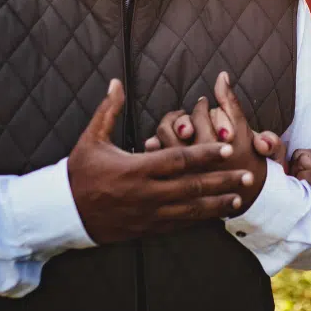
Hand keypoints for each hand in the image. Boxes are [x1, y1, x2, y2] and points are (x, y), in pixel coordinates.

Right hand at [67, 79, 253, 243]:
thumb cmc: (79, 173)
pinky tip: (215, 216)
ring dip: (216, 204)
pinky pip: (178, 225)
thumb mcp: (91, 139)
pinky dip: (198, 220)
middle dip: (222, 180)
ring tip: (239, 198)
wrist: (62, 213)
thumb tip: (116, 81)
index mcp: (135, 169)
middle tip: (248, 175)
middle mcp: (146, 193)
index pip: (178, 159)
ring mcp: (147, 214)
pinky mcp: (145, 229)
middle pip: (192, 186)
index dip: (204, 153)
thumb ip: (108, 110)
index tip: (226, 147)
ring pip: (189, 210)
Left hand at [144, 72, 269, 209]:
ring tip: (178, 128)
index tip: (204, 104)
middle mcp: (197, 160)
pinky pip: (155, 156)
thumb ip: (231, 102)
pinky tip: (161, 143)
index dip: (201, 106)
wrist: (246, 195)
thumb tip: (221, 76)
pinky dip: (155, 145)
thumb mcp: (244, 130)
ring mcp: (182, 172)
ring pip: (163, 138)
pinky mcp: (172, 180)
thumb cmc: (247, 159)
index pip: (199, 114)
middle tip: (188, 118)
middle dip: (183, 117)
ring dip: (169, 126)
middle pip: (177, 125)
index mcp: (216, 146)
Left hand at [290, 149, 310, 239]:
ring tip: (300, 189)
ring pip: (303, 163)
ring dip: (297, 176)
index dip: (300, 164)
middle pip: (302, 154)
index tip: (299, 175)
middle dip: (294, 167)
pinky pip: (309, 177)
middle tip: (295, 182)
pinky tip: (305, 193)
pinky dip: (303, 183)